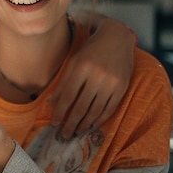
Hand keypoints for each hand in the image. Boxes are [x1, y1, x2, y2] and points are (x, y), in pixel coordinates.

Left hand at [50, 16, 134, 139]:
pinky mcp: (123, 87)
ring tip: (76, 132)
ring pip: (96, 110)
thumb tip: (50, 102)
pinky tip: (91, 125)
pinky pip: (110, 108)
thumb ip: (63, 82)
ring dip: (84, 124)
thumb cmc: (91, 49)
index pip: (68, 95)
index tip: (53, 123)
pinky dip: (99, 119)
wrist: (117, 38)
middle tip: (63, 135)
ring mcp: (112, 82)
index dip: (60, 111)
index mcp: (81, 66)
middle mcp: (97, 75)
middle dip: (71, 123)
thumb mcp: (73, 61)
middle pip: (81, 106)